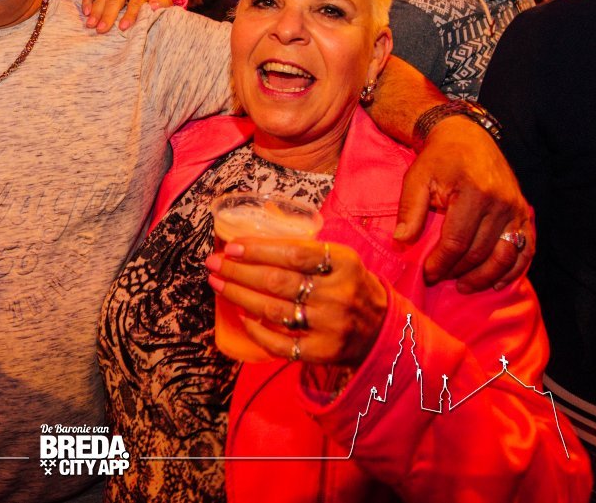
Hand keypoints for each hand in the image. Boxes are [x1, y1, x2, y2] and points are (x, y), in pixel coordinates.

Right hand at [82, 0, 171, 32]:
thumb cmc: (150, 5)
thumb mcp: (161, 4)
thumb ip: (162, 5)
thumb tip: (155, 6)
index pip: (135, 2)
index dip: (129, 15)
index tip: (123, 28)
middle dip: (108, 15)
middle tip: (101, 30)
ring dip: (96, 10)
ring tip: (91, 24)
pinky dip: (88, 1)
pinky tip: (85, 13)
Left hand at [206, 239, 387, 367]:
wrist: (382, 329)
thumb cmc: (350, 286)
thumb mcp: (340, 260)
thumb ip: (304, 250)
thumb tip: (250, 242)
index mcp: (343, 264)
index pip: (294, 253)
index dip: (258, 250)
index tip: (231, 247)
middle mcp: (338, 294)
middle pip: (277, 281)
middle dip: (238, 272)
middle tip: (214, 264)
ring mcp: (330, 326)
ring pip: (274, 310)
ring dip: (239, 296)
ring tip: (218, 284)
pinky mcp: (323, 352)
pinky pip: (281, 343)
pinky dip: (257, 331)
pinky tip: (242, 317)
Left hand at [397, 116, 530, 291]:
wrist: (465, 137)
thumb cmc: (438, 159)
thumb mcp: (416, 178)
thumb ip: (409, 210)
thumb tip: (401, 241)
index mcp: (474, 193)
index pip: (457, 241)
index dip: (441, 263)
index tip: (427, 274)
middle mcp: (501, 202)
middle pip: (480, 252)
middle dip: (458, 271)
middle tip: (440, 279)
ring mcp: (516, 208)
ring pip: (504, 255)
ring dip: (484, 276)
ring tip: (464, 286)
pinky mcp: (523, 212)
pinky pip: (526, 248)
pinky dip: (514, 269)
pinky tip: (497, 283)